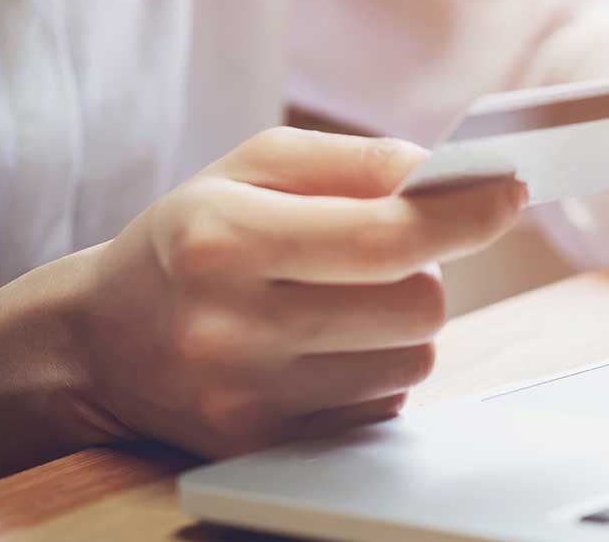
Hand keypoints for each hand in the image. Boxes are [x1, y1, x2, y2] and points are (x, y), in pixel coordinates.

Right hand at [66, 128, 526, 457]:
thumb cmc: (191, 236)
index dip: (464, 216)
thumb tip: (445, 175)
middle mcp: (229, 326)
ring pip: (412, 362)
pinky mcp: (263, 448)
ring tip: (346, 304)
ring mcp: (245, 399)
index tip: (507, 195)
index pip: (386, 238)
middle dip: (428, 273)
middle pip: (416, 307)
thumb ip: (356, 160)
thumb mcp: (252, 166)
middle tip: (393, 256)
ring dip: (403, 327)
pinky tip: (325, 351)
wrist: (102, 340)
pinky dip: (376, 375)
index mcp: (222, 238)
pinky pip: (381, 410)